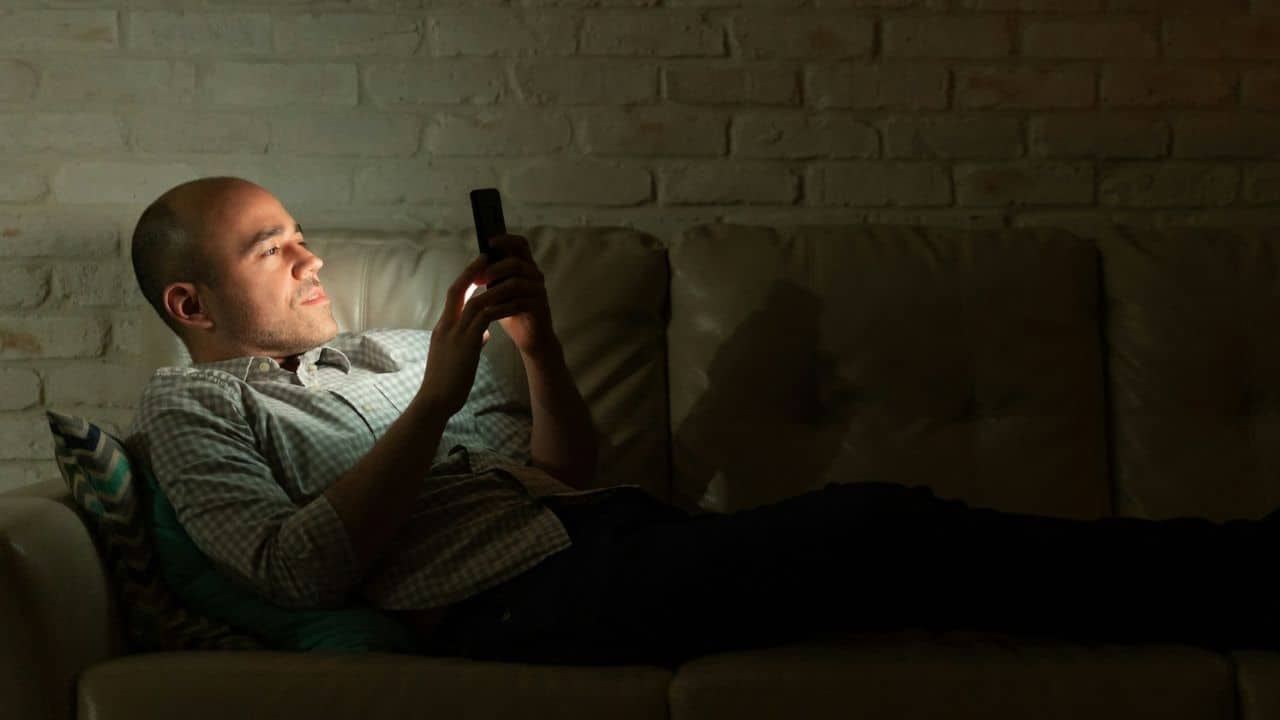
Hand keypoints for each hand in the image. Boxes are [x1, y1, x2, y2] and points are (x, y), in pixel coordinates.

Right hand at [419, 255, 497, 417]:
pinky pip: (484, 320)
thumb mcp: (458, 357)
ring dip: (489, 288)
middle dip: (471, 272)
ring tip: (503, 276)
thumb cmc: (445, 383)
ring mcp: (455, 334)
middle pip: (457, 291)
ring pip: (473, 302)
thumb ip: (471, 341)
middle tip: (486, 257)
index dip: (464, 280)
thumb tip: (485, 334)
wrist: (435, 401)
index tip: (477, 268)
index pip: (452, 297)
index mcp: (443, 328)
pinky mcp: (466, 345)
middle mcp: (446, 327)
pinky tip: (509, 303)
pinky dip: (496, 309)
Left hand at [475, 234, 556, 356]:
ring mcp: (539, 291)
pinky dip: (502, 306)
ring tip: (482, 298)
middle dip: (494, 269)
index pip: (520, 244)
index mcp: (526, 267)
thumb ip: (494, 277)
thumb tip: (475, 264)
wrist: (531, 338)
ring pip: (517, 282)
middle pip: (516, 262)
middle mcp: (535, 275)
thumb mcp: (500, 291)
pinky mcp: (540, 307)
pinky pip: (520, 302)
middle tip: (478, 280)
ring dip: (496, 289)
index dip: (505, 239)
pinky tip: (490, 312)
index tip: (488, 242)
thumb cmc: (512, 312)